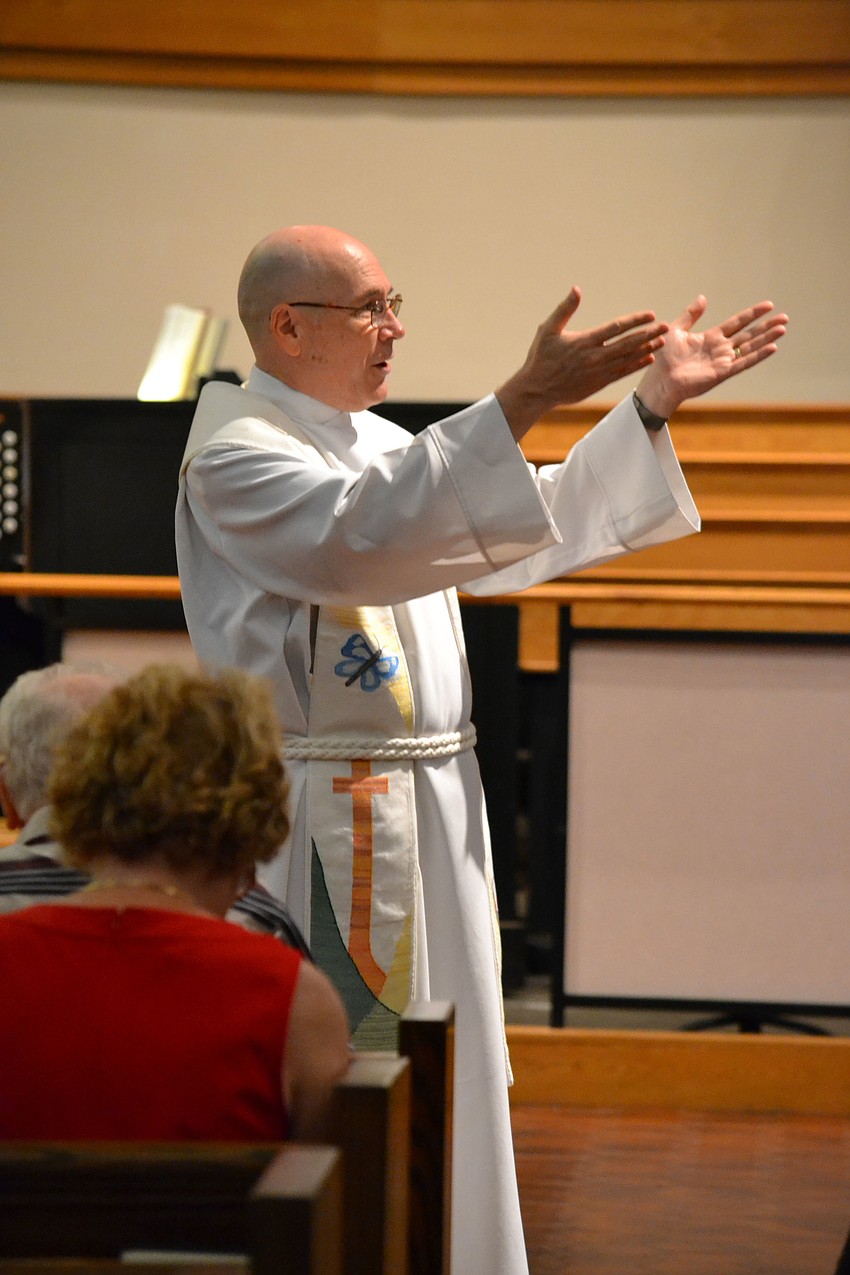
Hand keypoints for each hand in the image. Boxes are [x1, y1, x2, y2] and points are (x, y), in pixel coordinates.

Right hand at [496, 286, 668, 439]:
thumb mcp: (547, 330)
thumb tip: (577, 289)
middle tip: (665, 326)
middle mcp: (595, 356)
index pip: (616, 328)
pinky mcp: (598, 383)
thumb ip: (564, 309)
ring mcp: (598, 372)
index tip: (650, 315)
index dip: (635, 321)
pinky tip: (649, 358)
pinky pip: (622, 373)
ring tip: (661, 340)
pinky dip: (636, 365)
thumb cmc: (540, 358)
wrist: (537, 390)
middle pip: (628, 343)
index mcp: (584, 341)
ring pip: (628, 358)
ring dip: (646, 349)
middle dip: (648, 334)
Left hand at [637, 296, 787, 418]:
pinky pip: (743, 363)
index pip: (737, 323)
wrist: (659, 380)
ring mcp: (723, 361)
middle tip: (784, 317)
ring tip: (783, 329)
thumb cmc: (663, 358)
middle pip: (749, 335)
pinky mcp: (722, 373)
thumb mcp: (676, 330)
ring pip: (750, 347)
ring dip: (767, 338)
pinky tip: (772, 347)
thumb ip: (691, 315)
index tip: (768, 305)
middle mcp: (720, 349)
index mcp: (711, 338)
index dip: (752, 314)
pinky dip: (758, 355)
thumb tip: (703, 298)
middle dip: (766, 326)